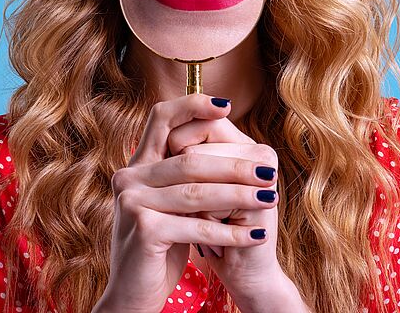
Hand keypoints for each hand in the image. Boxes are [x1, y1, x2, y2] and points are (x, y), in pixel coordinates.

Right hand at [95, 93, 277, 312]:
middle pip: (190, 159)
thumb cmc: (160, 245)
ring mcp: (133, 202)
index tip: (227, 107)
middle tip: (268, 171)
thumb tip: (224, 133)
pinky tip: (255, 235)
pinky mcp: (144, 230)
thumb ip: (184, 171)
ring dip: (240, 197)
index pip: (161, 118)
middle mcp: (129, 177)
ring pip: (197, 193)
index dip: (192, 105)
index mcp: (137, 164)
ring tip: (269, 199)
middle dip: (234, 166)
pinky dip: (230, 234)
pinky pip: (197, 228)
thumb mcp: (171, 201)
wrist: (133, 294)